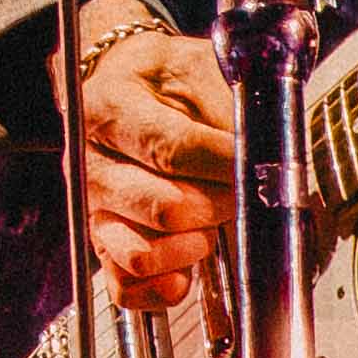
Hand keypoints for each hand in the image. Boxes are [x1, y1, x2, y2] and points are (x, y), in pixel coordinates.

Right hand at [58, 10, 236, 312]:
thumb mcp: (201, 69)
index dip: (224, 165)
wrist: (129, 85)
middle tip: (238, 190)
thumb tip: (266, 156)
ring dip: (193, 246)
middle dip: (218, 205)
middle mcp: (92, 164)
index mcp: (110, 109)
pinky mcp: (103, 247)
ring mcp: (96, 210)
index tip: (259, 167)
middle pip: (163, 207)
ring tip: (211, 223)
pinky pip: (126, 288)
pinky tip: (190, 264)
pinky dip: (164, 287)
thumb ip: (232, 109)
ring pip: (141, 255)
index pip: (171, 149)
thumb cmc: (167, 80)